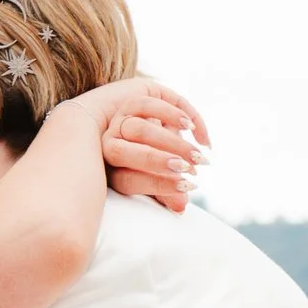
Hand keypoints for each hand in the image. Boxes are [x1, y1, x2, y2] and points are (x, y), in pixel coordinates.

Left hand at [47, 76, 208, 214]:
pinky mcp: (129, 100)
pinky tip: (190, 127)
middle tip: (194, 168)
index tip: (186, 187)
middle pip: (130, 153)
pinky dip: (172, 114)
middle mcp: (108, 145)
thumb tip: (182, 206)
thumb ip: (166, 190)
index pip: (129, 181)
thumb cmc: (144, 157)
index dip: (157, 186)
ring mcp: (116, 121)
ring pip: (140, 129)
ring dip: (172, 141)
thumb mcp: (154, 175)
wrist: (123, 114)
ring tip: (199, 151)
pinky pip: (147, 104)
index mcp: (111, 170)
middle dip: (163, 163)